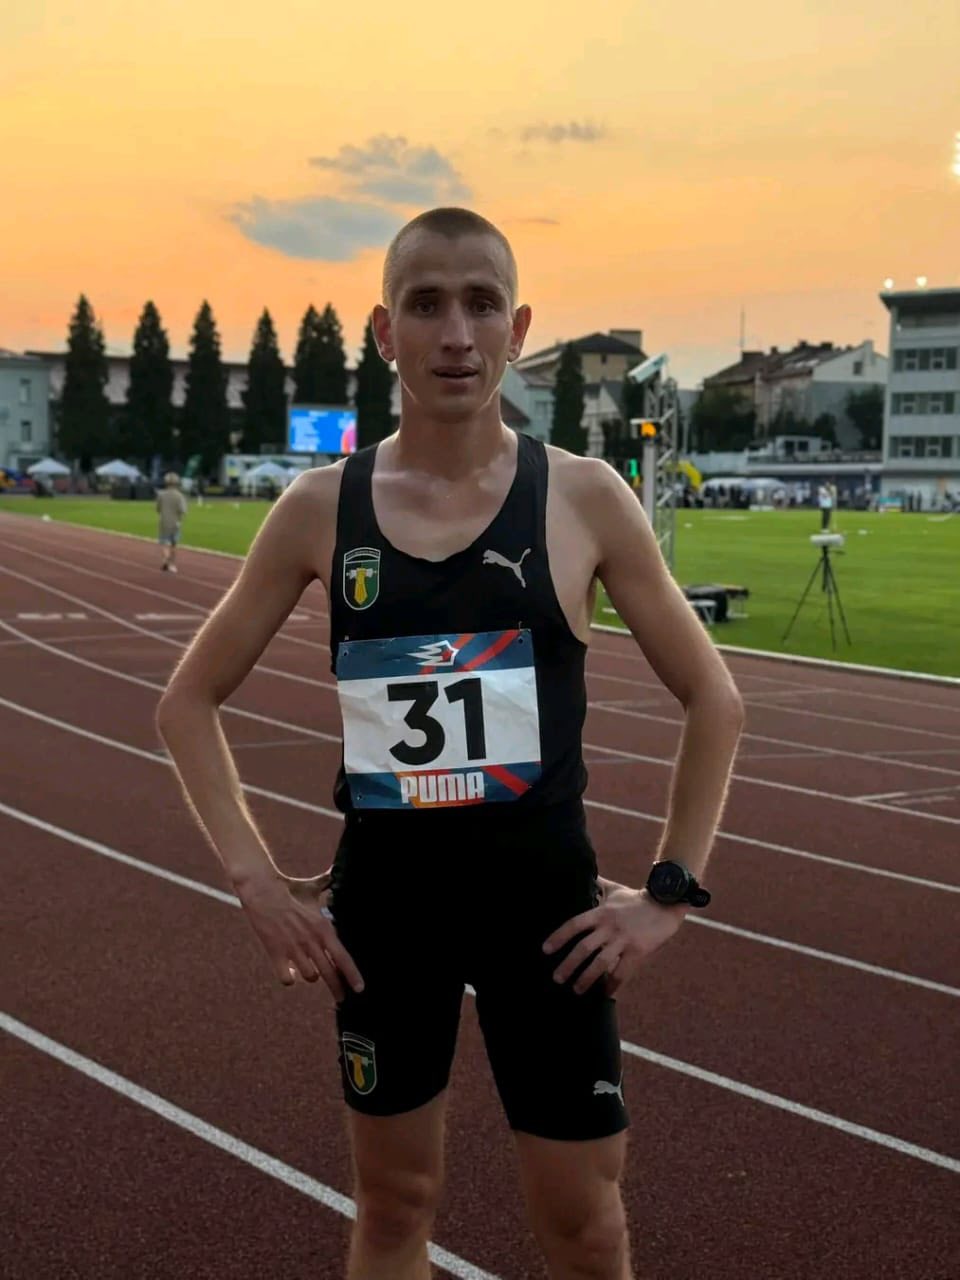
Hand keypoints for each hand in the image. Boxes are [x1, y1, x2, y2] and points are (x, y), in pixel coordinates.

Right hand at [236, 867, 363, 1001]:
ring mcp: (294, 950)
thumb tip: (335, 872)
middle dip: (337, 988)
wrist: (263, 892)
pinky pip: (287, 979)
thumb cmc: (289, 889)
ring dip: (310, 975)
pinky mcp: (276, 954)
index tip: (359, 989)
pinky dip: (289, 978)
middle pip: (330, 973)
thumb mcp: (312, 889)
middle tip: (341, 998)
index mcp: (324, 928)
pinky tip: (289, 972)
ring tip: (307, 969)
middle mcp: (312, 942)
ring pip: (310, 977)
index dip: (352, 975)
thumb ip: (327, 885)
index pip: (343, 957)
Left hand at [542, 878, 685, 996]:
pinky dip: (612, 985)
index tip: (545, 950)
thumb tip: (585, 874)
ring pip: (600, 963)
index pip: (574, 925)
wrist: (666, 903)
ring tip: (576, 990)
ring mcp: (624, 940)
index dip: (558, 937)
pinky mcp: (638, 951)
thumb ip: (598, 885)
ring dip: (586, 978)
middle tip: (557, 978)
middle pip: (583, 948)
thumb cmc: (637, 898)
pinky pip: (622, 972)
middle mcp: (609, 927)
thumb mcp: (615, 889)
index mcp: (601, 913)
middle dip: (568, 964)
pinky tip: (605, 993)